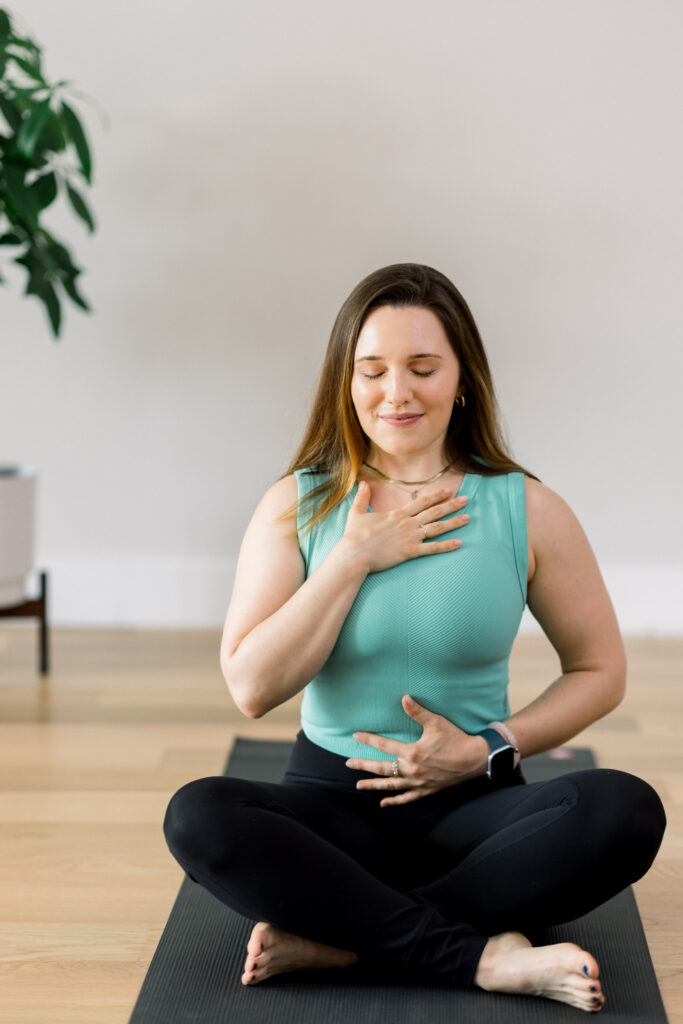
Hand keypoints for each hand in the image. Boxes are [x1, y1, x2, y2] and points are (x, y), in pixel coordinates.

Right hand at [342, 482, 469, 573]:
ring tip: (468, 518)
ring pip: (437, 528)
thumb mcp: (357, 513)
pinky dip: (446, 546)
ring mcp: (410, 537)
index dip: (437, 495)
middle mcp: (407, 523)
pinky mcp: (409, 551)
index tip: (449, 490)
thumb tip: (362, 482)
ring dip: (453, 522)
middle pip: (434, 512)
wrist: (354, 554)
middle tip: (466, 500)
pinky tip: (459, 543)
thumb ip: (363, 497)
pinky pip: (432, 548)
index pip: (422, 501)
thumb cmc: (354, 536)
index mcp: (397, 514)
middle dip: (451, 505)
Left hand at [345, 695, 487, 806]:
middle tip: (348, 764)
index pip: (384, 746)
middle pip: (383, 768)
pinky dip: (394, 801)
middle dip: (364, 765)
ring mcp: (418, 783)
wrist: (475, 759)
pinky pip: (406, 798)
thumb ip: (417, 712)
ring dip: (374, 785)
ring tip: (359, 785)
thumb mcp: (436, 722)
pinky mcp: (426, 791)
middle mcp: (412, 770)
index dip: (368, 740)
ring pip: (391, 785)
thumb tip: (404, 698)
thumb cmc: (455, 739)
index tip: (355, 736)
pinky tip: (383, 803)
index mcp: (412, 753)